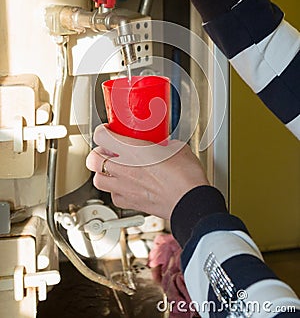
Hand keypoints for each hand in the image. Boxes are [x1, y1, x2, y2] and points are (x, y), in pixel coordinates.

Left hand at [86, 125, 208, 219]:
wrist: (191, 201)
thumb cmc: (186, 176)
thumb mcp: (176, 148)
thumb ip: (162, 144)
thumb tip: (163, 145)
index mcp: (133, 151)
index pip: (101, 137)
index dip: (102, 132)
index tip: (107, 131)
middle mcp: (124, 169)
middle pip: (93, 159)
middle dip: (97, 153)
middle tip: (107, 150)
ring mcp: (125, 188)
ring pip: (97, 180)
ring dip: (102, 172)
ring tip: (112, 169)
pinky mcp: (130, 203)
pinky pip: (113, 197)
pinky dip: (115, 191)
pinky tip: (124, 186)